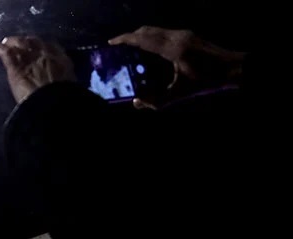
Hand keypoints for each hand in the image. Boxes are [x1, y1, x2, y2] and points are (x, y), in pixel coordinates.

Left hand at [0, 36, 74, 103]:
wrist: (52, 102)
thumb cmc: (63, 99)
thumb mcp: (68, 85)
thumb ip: (62, 80)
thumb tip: (60, 84)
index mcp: (62, 60)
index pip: (52, 47)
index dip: (42, 46)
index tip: (37, 47)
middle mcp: (45, 55)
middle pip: (34, 42)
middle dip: (26, 41)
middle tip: (19, 42)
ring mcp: (29, 59)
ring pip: (20, 45)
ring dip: (12, 43)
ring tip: (6, 42)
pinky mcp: (15, 67)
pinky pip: (7, 54)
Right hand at [109, 26, 245, 108]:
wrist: (233, 69)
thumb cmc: (206, 82)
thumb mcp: (180, 94)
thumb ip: (157, 101)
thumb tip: (136, 103)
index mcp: (173, 49)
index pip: (143, 39)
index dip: (125, 39)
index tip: (111, 43)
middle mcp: (177, 37)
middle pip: (147, 30)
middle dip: (130, 36)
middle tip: (117, 45)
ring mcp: (184, 34)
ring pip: (156, 30)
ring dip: (141, 35)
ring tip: (130, 46)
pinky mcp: (189, 35)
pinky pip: (164, 32)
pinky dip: (152, 37)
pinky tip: (150, 48)